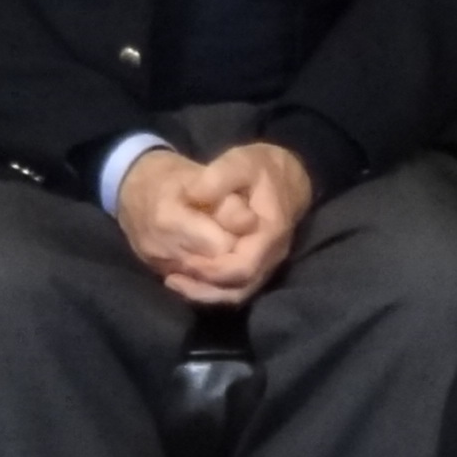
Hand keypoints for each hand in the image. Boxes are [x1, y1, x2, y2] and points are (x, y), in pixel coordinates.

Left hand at [183, 140, 315, 299]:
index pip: (244, 266)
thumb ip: (218, 178)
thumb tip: (193, 194)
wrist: (285, 177)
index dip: (213, 269)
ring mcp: (266, 266)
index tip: (186, 261)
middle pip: (239, 287)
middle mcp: (272, 256)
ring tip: (172, 282)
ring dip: (203, 292)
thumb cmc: (260, 169)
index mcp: (271, 233)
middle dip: (203, 284)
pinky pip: (233, 290)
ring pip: (235, 293)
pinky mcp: (255, 268)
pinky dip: (208, 290)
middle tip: (171, 276)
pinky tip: (183, 281)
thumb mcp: (240, 163)